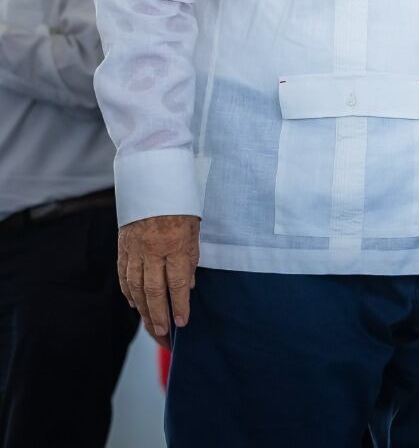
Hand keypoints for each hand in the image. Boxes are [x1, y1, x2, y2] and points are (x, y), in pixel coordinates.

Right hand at [117, 214, 200, 347]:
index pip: (176, 283)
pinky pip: (124, 276)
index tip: (182, 323)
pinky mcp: (123, 248)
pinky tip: (135, 306)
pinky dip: (129, 293)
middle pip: (153, 291)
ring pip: (136, 287)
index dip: (179, 306)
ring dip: (143, 311)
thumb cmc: (180, 207)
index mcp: (175, 245)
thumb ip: (190, 259)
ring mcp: (134, 250)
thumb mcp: (194, 231)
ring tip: (152, 326)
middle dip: (159, 316)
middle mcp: (153, 250)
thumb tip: (187, 287)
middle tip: (164, 335)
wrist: (153, 184)